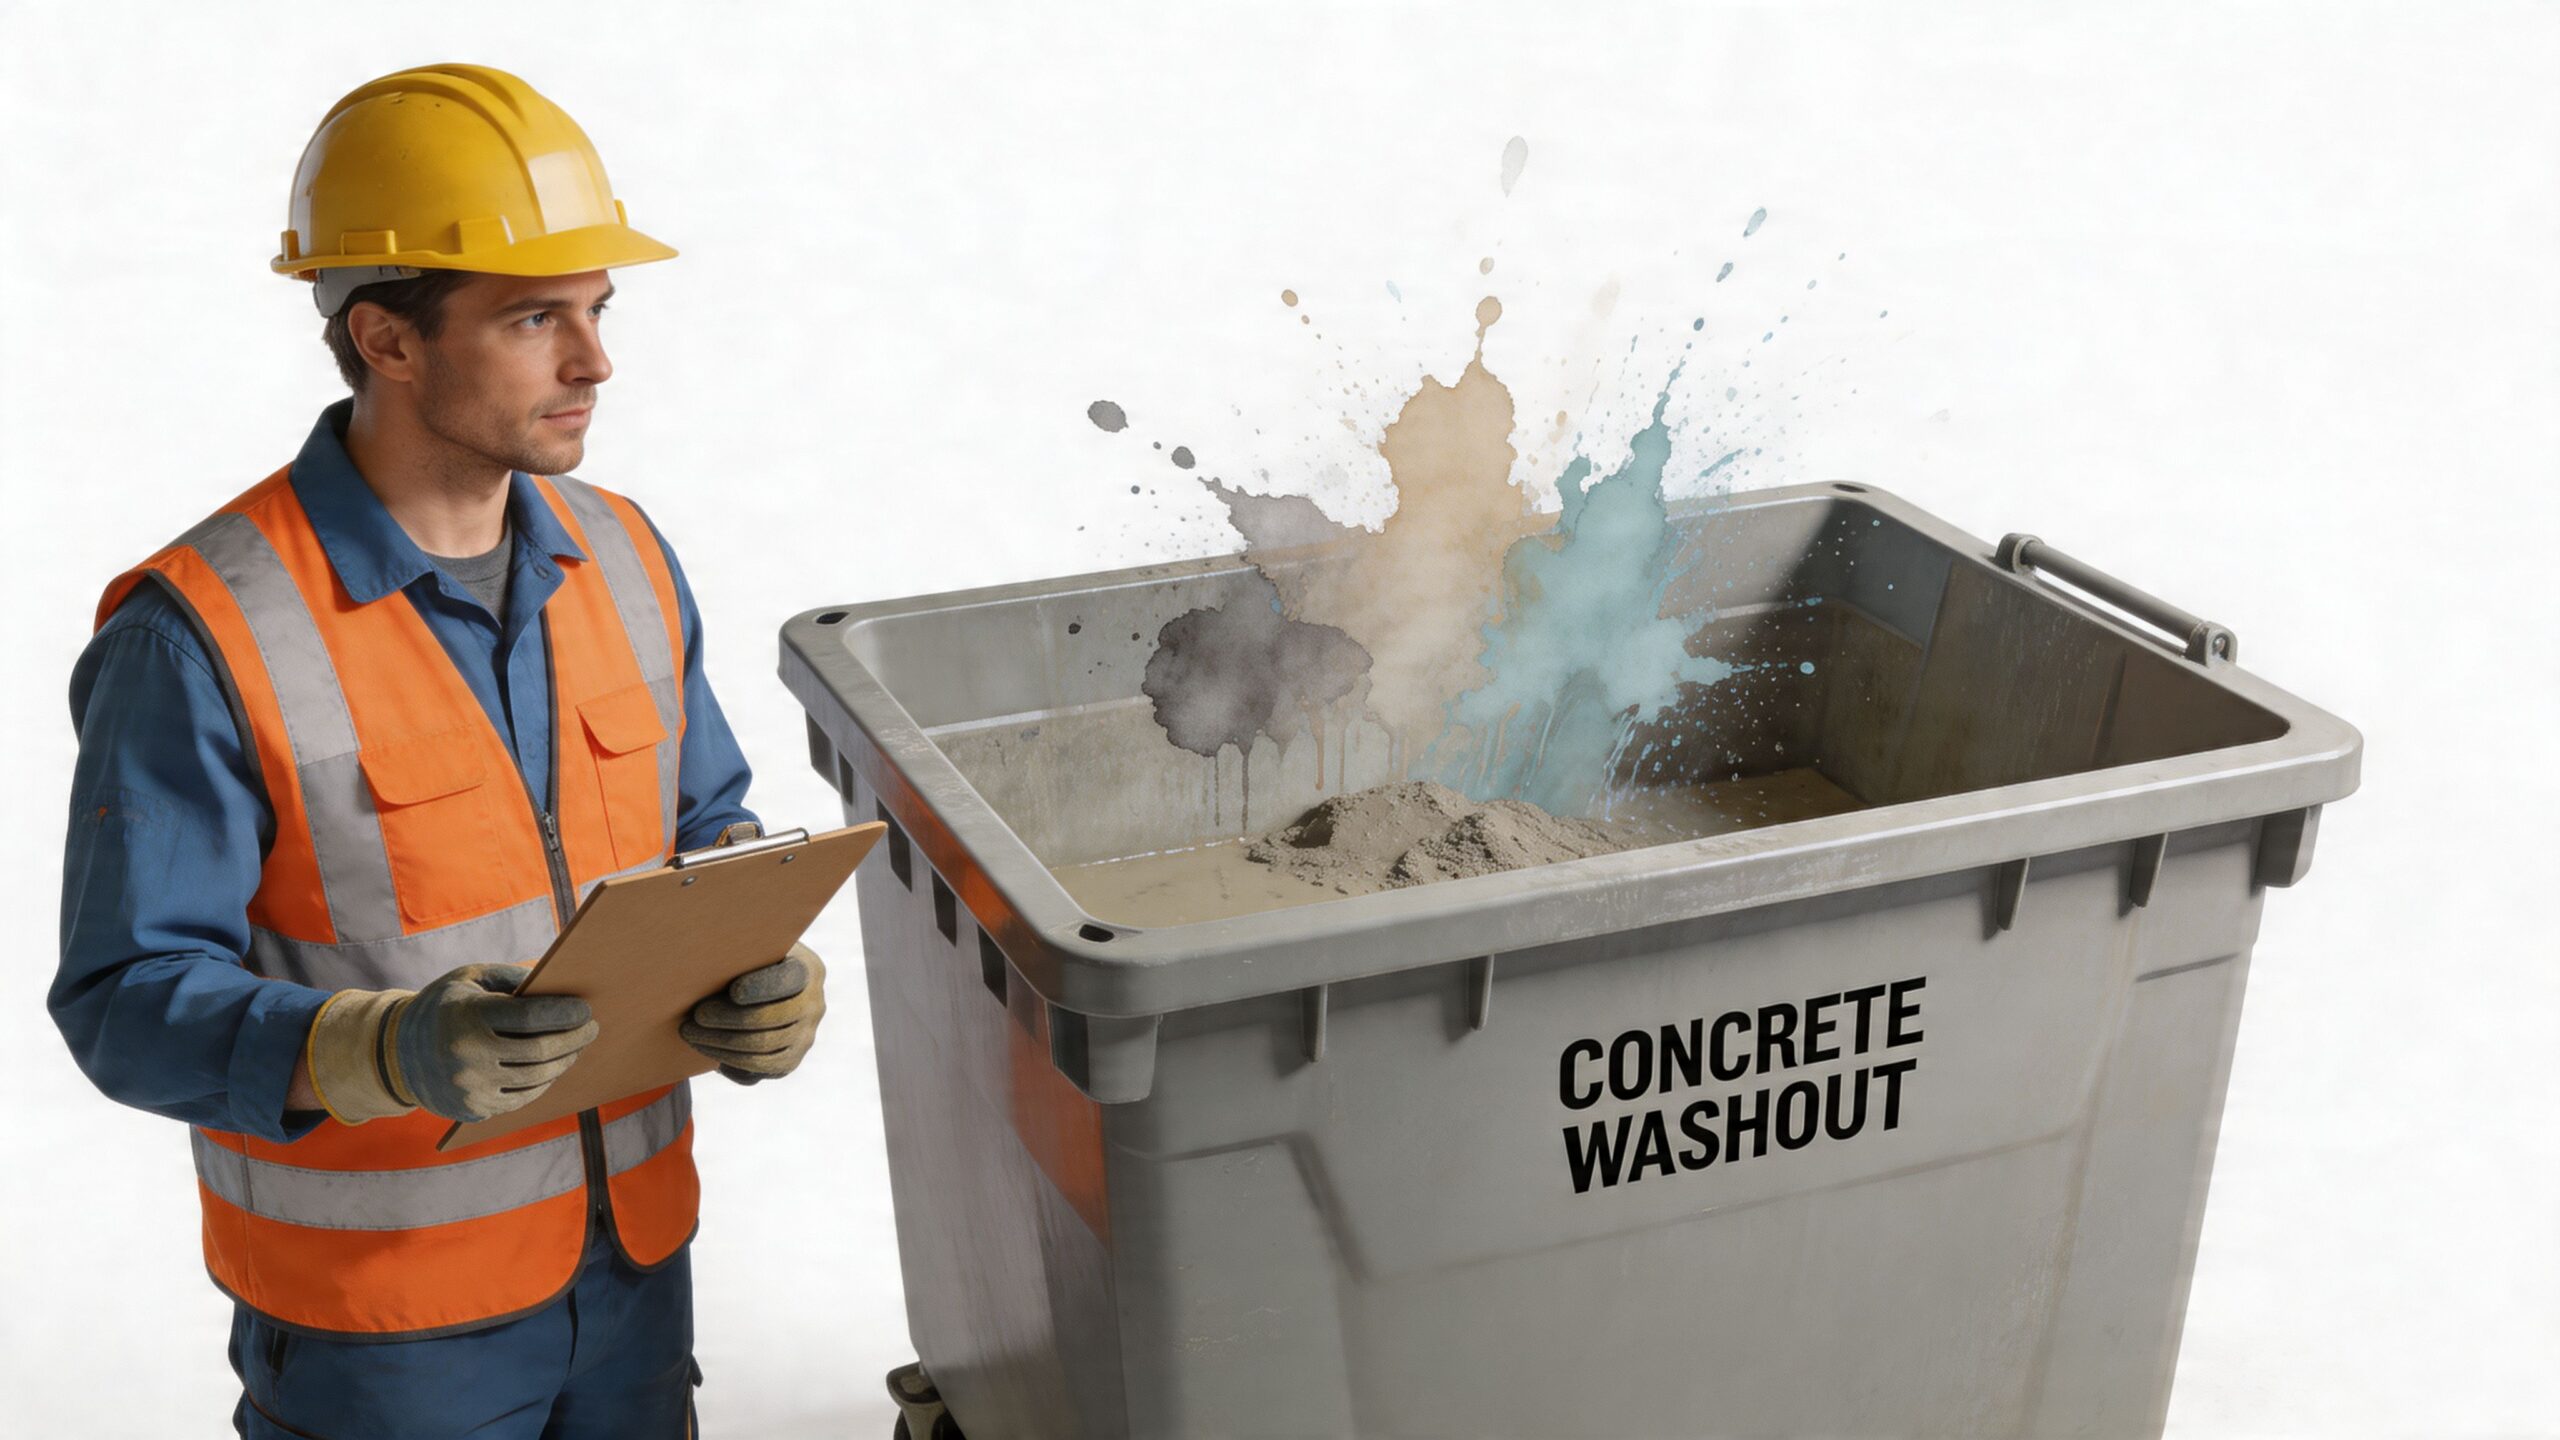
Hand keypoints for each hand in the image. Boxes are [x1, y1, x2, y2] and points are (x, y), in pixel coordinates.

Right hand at [304, 963, 598, 1124]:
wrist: (394, 1054)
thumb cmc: (443, 1006)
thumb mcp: (469, 979)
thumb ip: (512, 977)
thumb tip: (558, 985)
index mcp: (468, 1017)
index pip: (531, 1017)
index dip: (566, 1013)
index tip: (585, 1009)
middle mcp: (468, 1056)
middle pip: (540, 1051)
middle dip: (574, 1040)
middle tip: (591, 1030)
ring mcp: (471, 1088)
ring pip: (537, 1078)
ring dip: (563, 1062)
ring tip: (575, 1048)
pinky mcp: (474, 1109)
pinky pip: (523, 1097)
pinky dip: (543, 1082)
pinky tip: (552, 1068)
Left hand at [681, 941, 825, 1083]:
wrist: (761, 987)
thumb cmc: (747, 960)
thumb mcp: (752, 948)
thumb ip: (742, 951)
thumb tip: (709, 954)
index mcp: (808, 970)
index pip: (788, 981)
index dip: (762, 988)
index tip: (733, 992)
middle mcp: (814, 1005)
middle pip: (770, 1020)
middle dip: (727, 1019)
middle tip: (696, 1016)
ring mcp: (806, 1037)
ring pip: (762, 1049)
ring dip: (720, 1044)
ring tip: (690, 1033)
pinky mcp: (791, 1060)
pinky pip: (761, 1070)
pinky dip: (731, 1062)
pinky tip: (707, 1049)